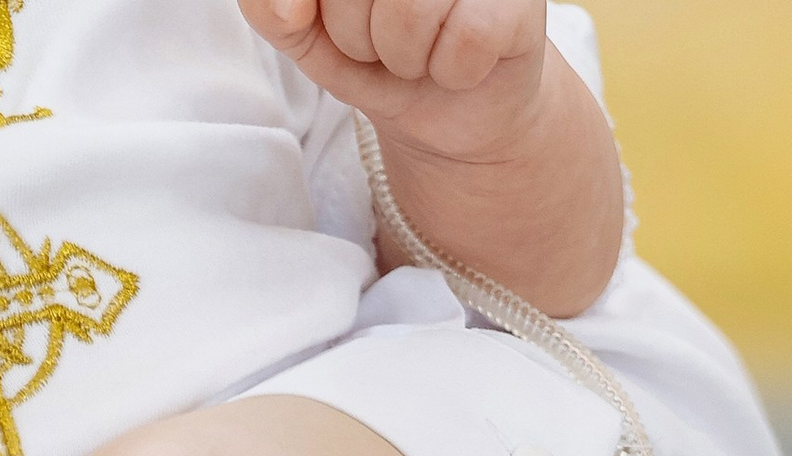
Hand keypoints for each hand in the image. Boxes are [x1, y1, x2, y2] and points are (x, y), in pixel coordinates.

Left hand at [241, 0, 547, 160]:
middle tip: (381, 43)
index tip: (335, 22)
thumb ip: (273, 9)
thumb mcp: (308, 33)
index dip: (327, 10)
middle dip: (356, 34)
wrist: (451, 109)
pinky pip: (465, 40)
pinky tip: (458, 63)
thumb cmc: (379, 53)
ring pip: (411, 11)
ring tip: (419, 54)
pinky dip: (453, 71)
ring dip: (405, 57)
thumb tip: (289, 4)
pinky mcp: (517, 2)